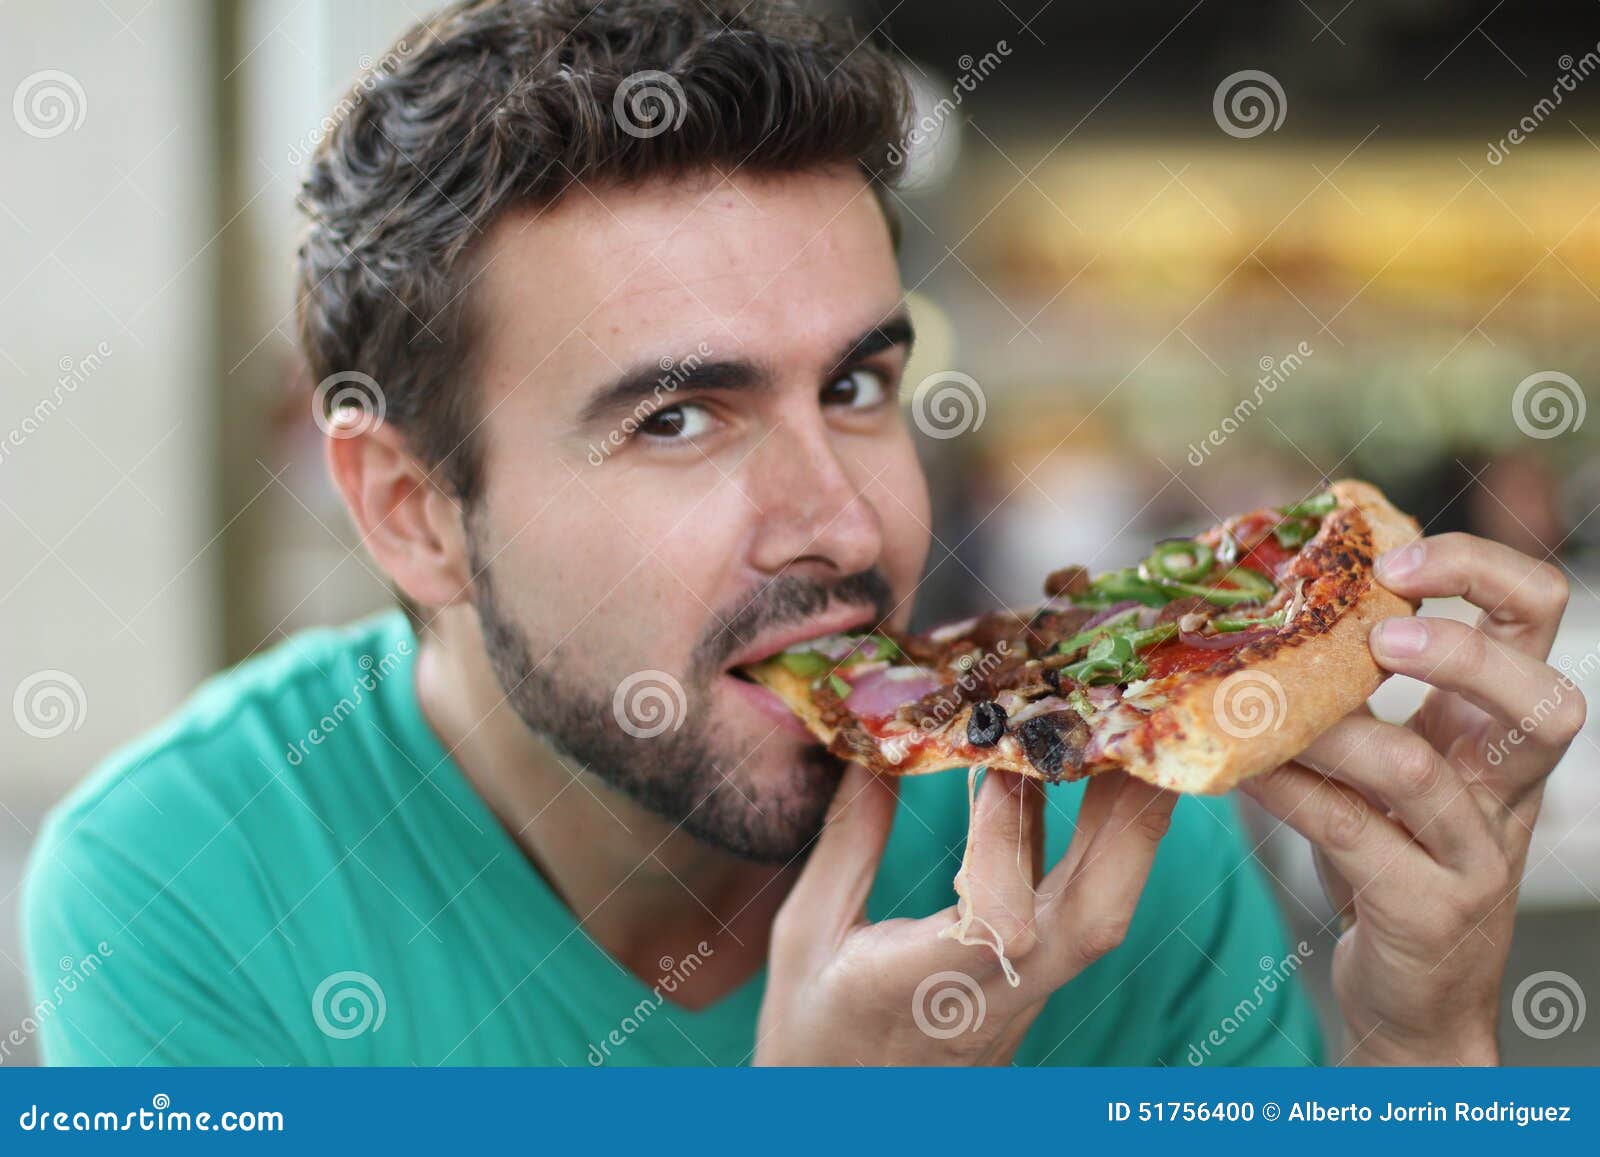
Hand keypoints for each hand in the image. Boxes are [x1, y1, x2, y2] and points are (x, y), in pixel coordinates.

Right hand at [753, 762, 1176, 1064]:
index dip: (1005, 844)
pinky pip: (1078, 908)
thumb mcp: (805, 933)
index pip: (998, 926)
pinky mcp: (1034, 987)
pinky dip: (1092, 840)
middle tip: (1132, 731)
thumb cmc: (813, 1035)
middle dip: (1124, 822)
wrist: (849, 1125)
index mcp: (924, 990)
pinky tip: (1088, 781)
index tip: (990, 768)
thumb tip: (871, 746)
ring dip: (1124, 824)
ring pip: (1101, 913)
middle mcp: (993, 997)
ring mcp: (1025, 997)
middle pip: (1093, 919)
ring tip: (1128, 738)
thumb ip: (848, 842)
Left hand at [1242, 532, 1582, 1065]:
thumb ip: (1350, 699)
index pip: (1538, 622)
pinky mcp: (1429, 910)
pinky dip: (1290, 792)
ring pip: (1422, 773)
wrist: (1412, 1002)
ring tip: (1272, 711)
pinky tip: (1243, 770)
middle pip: (1544, 701)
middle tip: (1381, 632)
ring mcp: (1475, 856)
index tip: (1398, 556)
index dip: (1486, 572)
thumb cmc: (1388, 865)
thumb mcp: (1383, 771)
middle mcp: (1505, 790)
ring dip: (1334, 731)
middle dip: (1464, 653)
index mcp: (1494, 733)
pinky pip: (1353, 834)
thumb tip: (1261, 609)